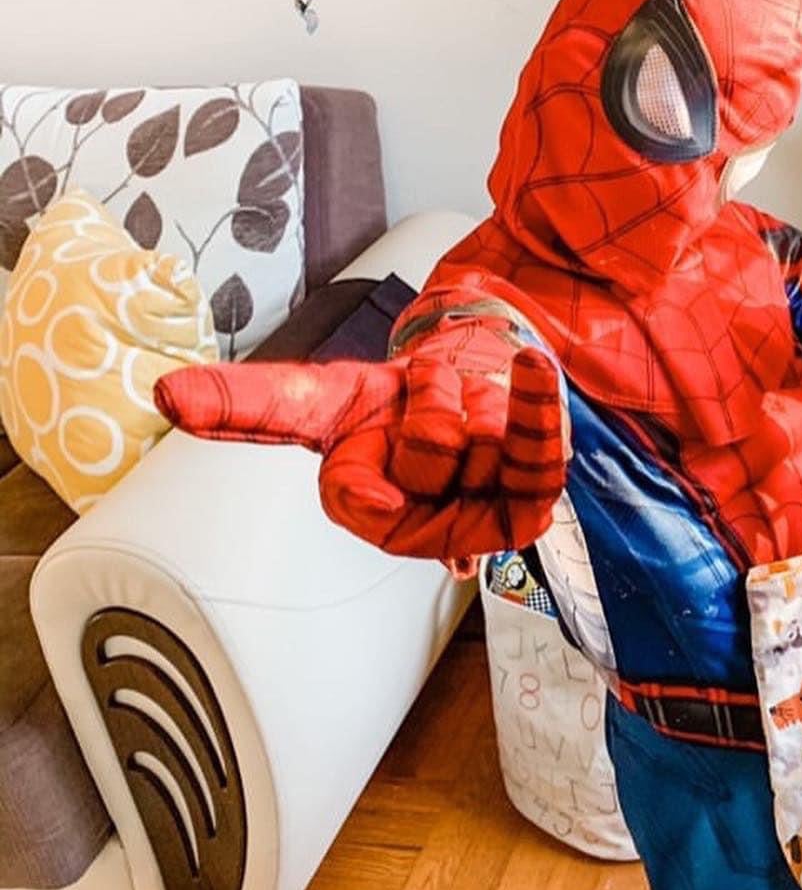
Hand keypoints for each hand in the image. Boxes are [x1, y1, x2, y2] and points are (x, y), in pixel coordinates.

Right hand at [154, 318, 566, 561]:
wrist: (462, 393)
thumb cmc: (391, 409)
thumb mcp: (318, 399)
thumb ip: (251, 403)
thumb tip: (169, 398)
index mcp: (367, 507)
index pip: (356, 496)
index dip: (363, 485)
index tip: (344, 466)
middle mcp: (427, 524)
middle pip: (435, 440)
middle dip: (431, 393)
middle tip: (427, 401)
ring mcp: (487, 513)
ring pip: (487, 431)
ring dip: (477, 392)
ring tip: (469, 407)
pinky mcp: (536, 493)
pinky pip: (543, 449)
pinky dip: (539, 400)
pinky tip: (534, 365)